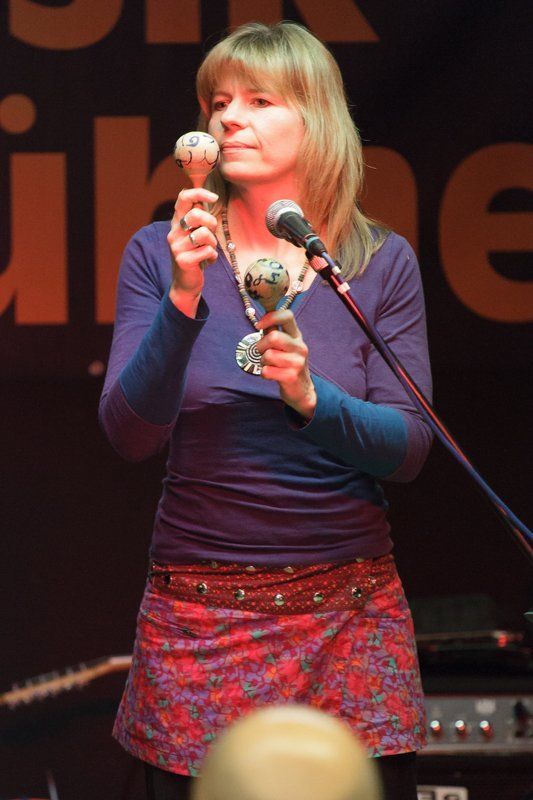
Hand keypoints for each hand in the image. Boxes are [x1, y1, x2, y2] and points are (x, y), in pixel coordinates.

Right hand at [167, 188, 217, 314]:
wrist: (186, 283)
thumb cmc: (195, 255)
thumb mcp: (196, 234)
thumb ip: (198, 218)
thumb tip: (205, 198)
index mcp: (177, 222)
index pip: (183, 198)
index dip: (199, 193)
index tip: (214, 197)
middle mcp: (174, 232)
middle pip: (197, 215)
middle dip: (211, 223)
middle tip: (211, 234)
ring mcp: (176, 247)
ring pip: (205, 234)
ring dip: (212, 243)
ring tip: (207, 250)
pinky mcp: (183, 261)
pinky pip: (208, 251)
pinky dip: (212, 257)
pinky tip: (206, 262)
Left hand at [255, 309, 316, 419]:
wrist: (301, 390)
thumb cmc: (287, 364)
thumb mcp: (283, 346)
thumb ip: (272, 332)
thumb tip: (262, 318)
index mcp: (296, 336)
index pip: (287, 316)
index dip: (271, 317)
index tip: (259, 325)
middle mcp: (300, 347)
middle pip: (274, 336)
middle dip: (261, 345)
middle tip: (262, 352)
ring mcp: (297, 362)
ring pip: (268, 355)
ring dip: (263, 361)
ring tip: (269, 365)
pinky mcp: (291, 377)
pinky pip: (267, 371)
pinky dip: (264, 373)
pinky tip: (272, 375)